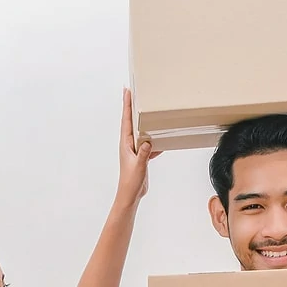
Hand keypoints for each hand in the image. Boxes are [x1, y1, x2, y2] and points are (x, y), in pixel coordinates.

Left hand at [115, 89, 157, 206]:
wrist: (130, 195)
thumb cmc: (130, 182)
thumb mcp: (138, 166)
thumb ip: (143, 154)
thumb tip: (147, 141)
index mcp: (125, 144)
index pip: (126, 120)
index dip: (126, 105)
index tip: (127, 92)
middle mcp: (129, 144)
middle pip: (130, 121)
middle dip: (131, 107)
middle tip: (133, 93)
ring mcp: (135, 150)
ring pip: (139, 131)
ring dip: (142, 121)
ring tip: (146, 110)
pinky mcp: (141, 157)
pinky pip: (148, 144)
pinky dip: (154, 140)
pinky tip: (161, 138)